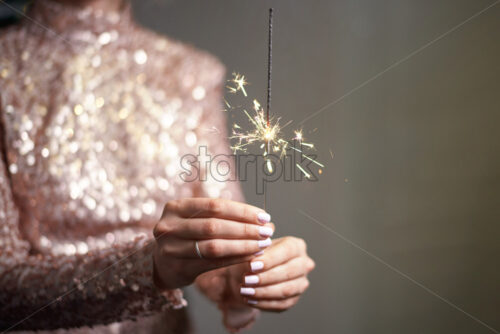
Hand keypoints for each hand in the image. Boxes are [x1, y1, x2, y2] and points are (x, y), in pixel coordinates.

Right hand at [152, 198, 273, 289]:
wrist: (160, 263)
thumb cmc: (187, 235)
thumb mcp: (197, 219)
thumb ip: (225, 217)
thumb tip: (266, 221)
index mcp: (176, 207)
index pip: (215, 206)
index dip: (241, 211)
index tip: (264, 216)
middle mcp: (170, 226)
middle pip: (215, 226)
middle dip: (245, 229)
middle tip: (267, 232)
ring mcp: (171, 248)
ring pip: (214, 246)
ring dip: (243, 246)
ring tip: (262, 245)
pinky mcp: (179, 268)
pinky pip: (213, 263)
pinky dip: (235, 259)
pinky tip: (250, 256)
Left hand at [226, 236, 314, 311]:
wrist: (249, 272)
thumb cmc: (253, 255)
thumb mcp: (253, 246)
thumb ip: (257, 243)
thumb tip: (258, 240)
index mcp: (297, 246)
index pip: (287, 251)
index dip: (270, 259)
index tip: (252, 265)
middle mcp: (303, 264)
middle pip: (288, 272)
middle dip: (265, 277)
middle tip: (246, 280)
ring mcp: (301, 283)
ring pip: (286, 290)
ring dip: (263, 292)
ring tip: (245, 291)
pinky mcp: (294, 299)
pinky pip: (281, 304)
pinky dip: (264, 303)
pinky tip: (249, 300)